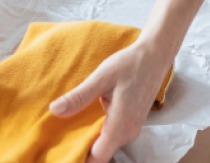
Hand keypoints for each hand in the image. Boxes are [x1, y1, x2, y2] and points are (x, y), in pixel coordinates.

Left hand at [48, 40, 173, 162]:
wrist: (154, 56)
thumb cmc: (130, 64)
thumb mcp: (102, 77)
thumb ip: (79, 97)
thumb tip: (54, 110)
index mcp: (120, 124)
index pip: (98, 157)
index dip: (80, 157)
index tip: (63, 152)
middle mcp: (128, 132)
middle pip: (101, 154)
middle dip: (82, 150)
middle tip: (61, 139)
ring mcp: (132, 130)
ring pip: (107, 146)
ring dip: (91, 141)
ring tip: (70, 129)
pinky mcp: (133, 124)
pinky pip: (113, 137)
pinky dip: (99, 133)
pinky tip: (87, 120)